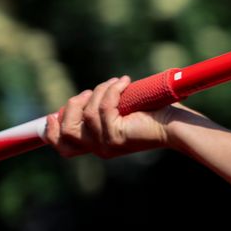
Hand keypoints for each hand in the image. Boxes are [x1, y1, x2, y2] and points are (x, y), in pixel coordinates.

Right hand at [43, 77, 176, 157]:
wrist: (179, 126)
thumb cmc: (156, 115)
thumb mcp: (122, 112)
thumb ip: (101, 110)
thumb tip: (80, 97)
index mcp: (99, 144)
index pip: (64, 147)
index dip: (52, 132)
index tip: (52, 115)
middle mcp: (100, 149)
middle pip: (67, 131)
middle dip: (73, 106)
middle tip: (90, 91)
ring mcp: (107, 144)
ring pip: (86, 114)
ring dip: (98, 92)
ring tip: (116, 82)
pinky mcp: (117, 136)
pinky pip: (103, 108)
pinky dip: (112, 91)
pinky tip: (125, 82)